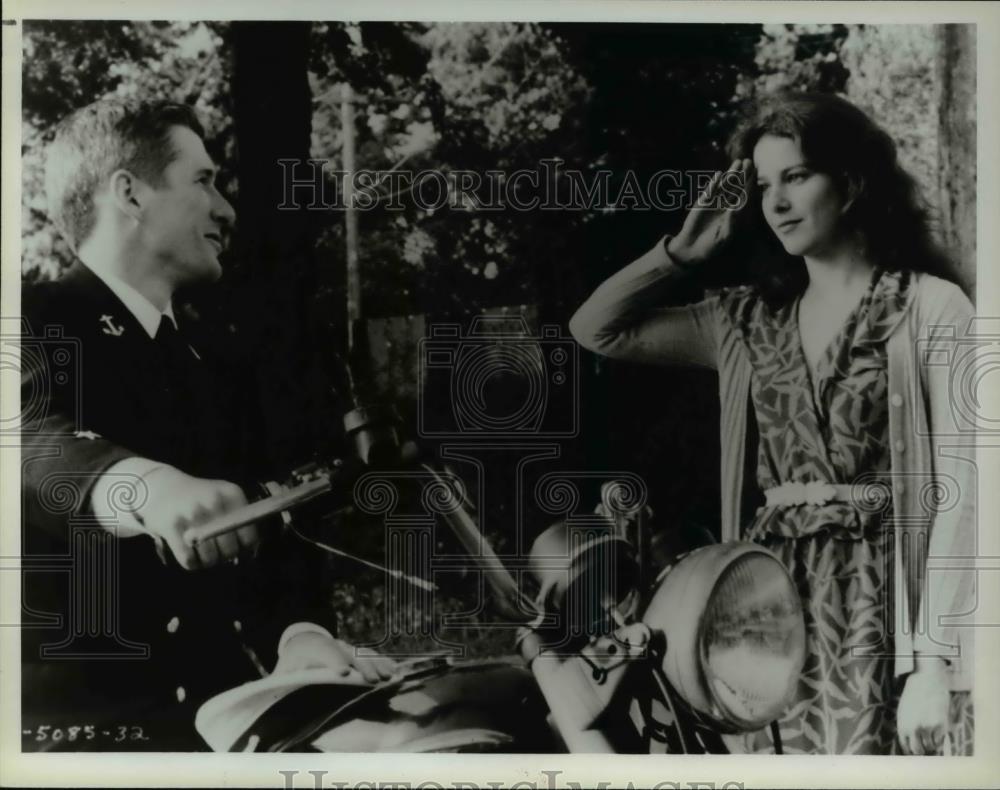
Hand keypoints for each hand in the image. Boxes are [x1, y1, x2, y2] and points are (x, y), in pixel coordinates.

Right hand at [134, 465, 258, 569]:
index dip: (244, 547)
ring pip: (210, 558)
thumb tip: (250, 552)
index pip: (250, 535)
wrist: (161, 487)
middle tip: (218, 551)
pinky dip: (192, 563)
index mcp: (231, 494)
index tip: (237, 546)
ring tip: (204, 552)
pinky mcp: (171, 527)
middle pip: (230, 549)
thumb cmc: (199, 498)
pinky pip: (189, 560)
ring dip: (209, 561)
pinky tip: (190, 554)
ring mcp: (192, 514)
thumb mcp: (224, 498)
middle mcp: (214, 502)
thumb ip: (240, 519)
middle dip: (225, 555)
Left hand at [273, 631, 397, 682]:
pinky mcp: (356, 653)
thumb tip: (274, 696)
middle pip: (349, 653)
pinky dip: (383, 663)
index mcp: (312, 647)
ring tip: (389, 677)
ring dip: (377, 665)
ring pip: (364, 653)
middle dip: (362, 666)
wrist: (303, 642)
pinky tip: (394, 672)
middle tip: (373, 681)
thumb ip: (280, 683)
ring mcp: (347, 647)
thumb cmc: (292, 663)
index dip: (334, 661)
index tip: (343, 673)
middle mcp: (333, 644)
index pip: (325, 652)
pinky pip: (372, 656)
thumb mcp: (282, 672)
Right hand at [667, 158, 752, 267]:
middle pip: (736, 187)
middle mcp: (725, 206)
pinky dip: (713, 183)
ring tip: (737, 162)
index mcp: (734, 214)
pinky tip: (719, 175)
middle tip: (749, 161)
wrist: (691, 248)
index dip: (749, 185)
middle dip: (742, 175)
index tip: (755, 174)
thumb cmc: (710, 245)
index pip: (744, 196)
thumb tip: (736, 208)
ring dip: (731, 175)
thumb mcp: (724, 236)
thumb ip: (731, 222)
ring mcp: (714, 203)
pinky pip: (709, 191)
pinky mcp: (702, 203)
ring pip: (724, 186)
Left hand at [897, 658, 949, 754]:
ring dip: (932, 743)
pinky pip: (941, 740)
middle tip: (926, 745)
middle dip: (922, 750)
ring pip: (931, 747)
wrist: (927, 680)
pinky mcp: (940, 725)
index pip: (906, 747)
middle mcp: (913, 729)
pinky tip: (938, 728)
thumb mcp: (904, 711)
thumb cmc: (914, 695)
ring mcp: (927, 728)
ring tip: (932, 732)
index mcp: (902, 725)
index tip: (917, 748)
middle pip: (918, 751)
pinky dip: (940, 737)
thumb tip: (912, 743)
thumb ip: (906, 727)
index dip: (912, 749)